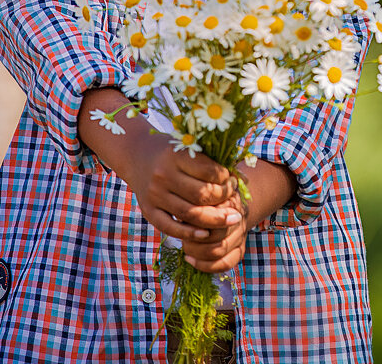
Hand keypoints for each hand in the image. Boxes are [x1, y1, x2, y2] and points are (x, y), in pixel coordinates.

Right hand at [78, 89, 242, 251]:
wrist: (136, 155)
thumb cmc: (173, 151)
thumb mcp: (190, 147)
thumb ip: (213, 161)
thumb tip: (245, 181)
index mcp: (175, 155)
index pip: (210, 172)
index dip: (227, 180)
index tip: (233, 181)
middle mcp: (162, 175)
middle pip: (202, 195)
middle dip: (224, 200)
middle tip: (234, 201)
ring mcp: (154, 195)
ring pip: (190, 214)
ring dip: (215, 219)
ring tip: (230, 219)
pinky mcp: (148, 211)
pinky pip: (171, 227)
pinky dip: (190, 234)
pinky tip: (206, 234)